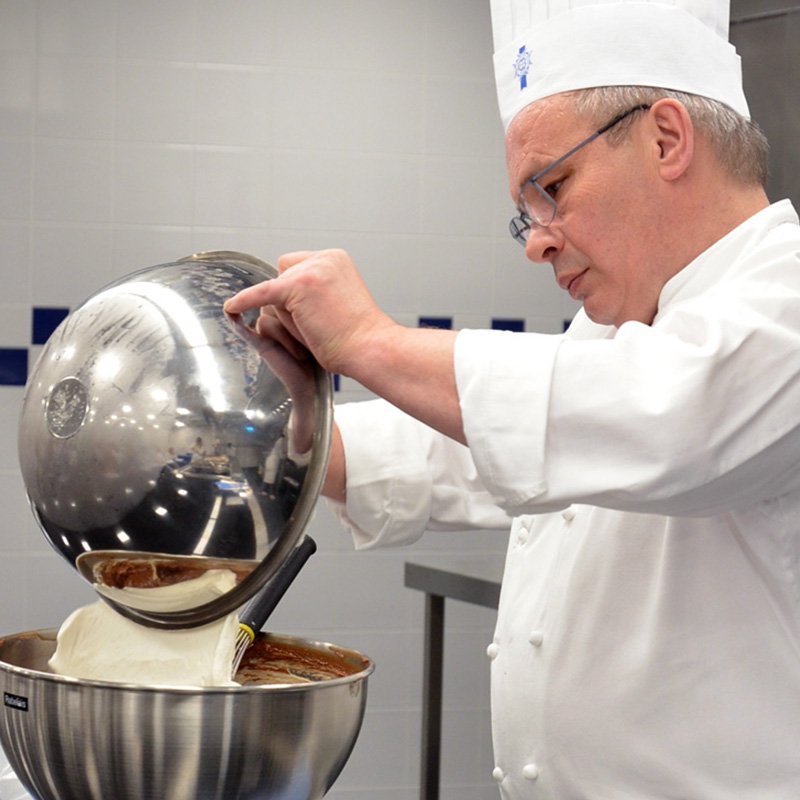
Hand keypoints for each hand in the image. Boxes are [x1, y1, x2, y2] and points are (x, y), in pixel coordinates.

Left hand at [224, 249, 393, 377]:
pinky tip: (232, 308)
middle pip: (283, 273)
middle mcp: (324, 257)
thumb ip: (317, 291)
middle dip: (288, 299)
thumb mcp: (339, 300)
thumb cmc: (358, 336)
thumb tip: (288, 297)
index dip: (295, 290)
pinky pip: (262, 294)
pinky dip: (245, 301)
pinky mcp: (296, 287)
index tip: (305, 310)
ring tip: (316, 330)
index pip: (297, 266)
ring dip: (288, 314)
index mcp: (336, 258)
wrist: (370, 347)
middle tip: (316, 324)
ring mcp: (310, 270)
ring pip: (276, 287)